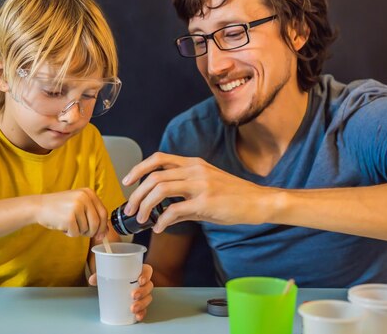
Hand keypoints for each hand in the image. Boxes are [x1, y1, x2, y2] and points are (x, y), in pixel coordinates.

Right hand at [34, 188, 107, 237]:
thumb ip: (91, 213)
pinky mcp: (69, 218)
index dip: (103, 226)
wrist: (39, 206)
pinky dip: (70, 233)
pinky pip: (76, 233)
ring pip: (86, 229)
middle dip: (92, 232)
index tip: (101, 234)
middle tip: (85, 234)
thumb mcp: (78, 203)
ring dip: (78, 231)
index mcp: (89, 192)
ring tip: (68, 223)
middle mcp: (84, 198)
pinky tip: (62, 225)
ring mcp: (77, 207)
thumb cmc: (59, 207)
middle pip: (97, 222)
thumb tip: (104, 231)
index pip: (103, 212)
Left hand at [88, 264, 153, 320]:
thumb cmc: (116, 277)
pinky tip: (137, 316)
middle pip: (149, 286)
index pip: (147, 271)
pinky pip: (145, 309)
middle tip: (133, 295)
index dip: (146, 275)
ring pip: (148, 298)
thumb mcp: (108, 274)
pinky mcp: (141, 304)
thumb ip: (100, 275)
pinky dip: (142, 313)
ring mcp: (143, 294)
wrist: (114, 286)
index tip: (140, 280)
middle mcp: (143, 283)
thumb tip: (92, 280)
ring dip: (142, 304)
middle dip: (143, 291)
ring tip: (133, 308)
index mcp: (138, 272)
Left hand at [122, 152, 273, 231]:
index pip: (159, 158)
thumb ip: (184, 198)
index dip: (139, 168)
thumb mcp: (207, 189)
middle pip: (154, 175)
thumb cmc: (235, 196)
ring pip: (160, 189)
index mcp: (194, 164)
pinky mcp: (206, 202)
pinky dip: (162, 220)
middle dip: (137, 194)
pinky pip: (175, 210)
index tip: (127, 181)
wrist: (259, 202)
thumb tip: (164, 215)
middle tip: (130, 209)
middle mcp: (195, 170)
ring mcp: (200, 185)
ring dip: (145, 205)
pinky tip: (160, 228)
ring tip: (141, 219)